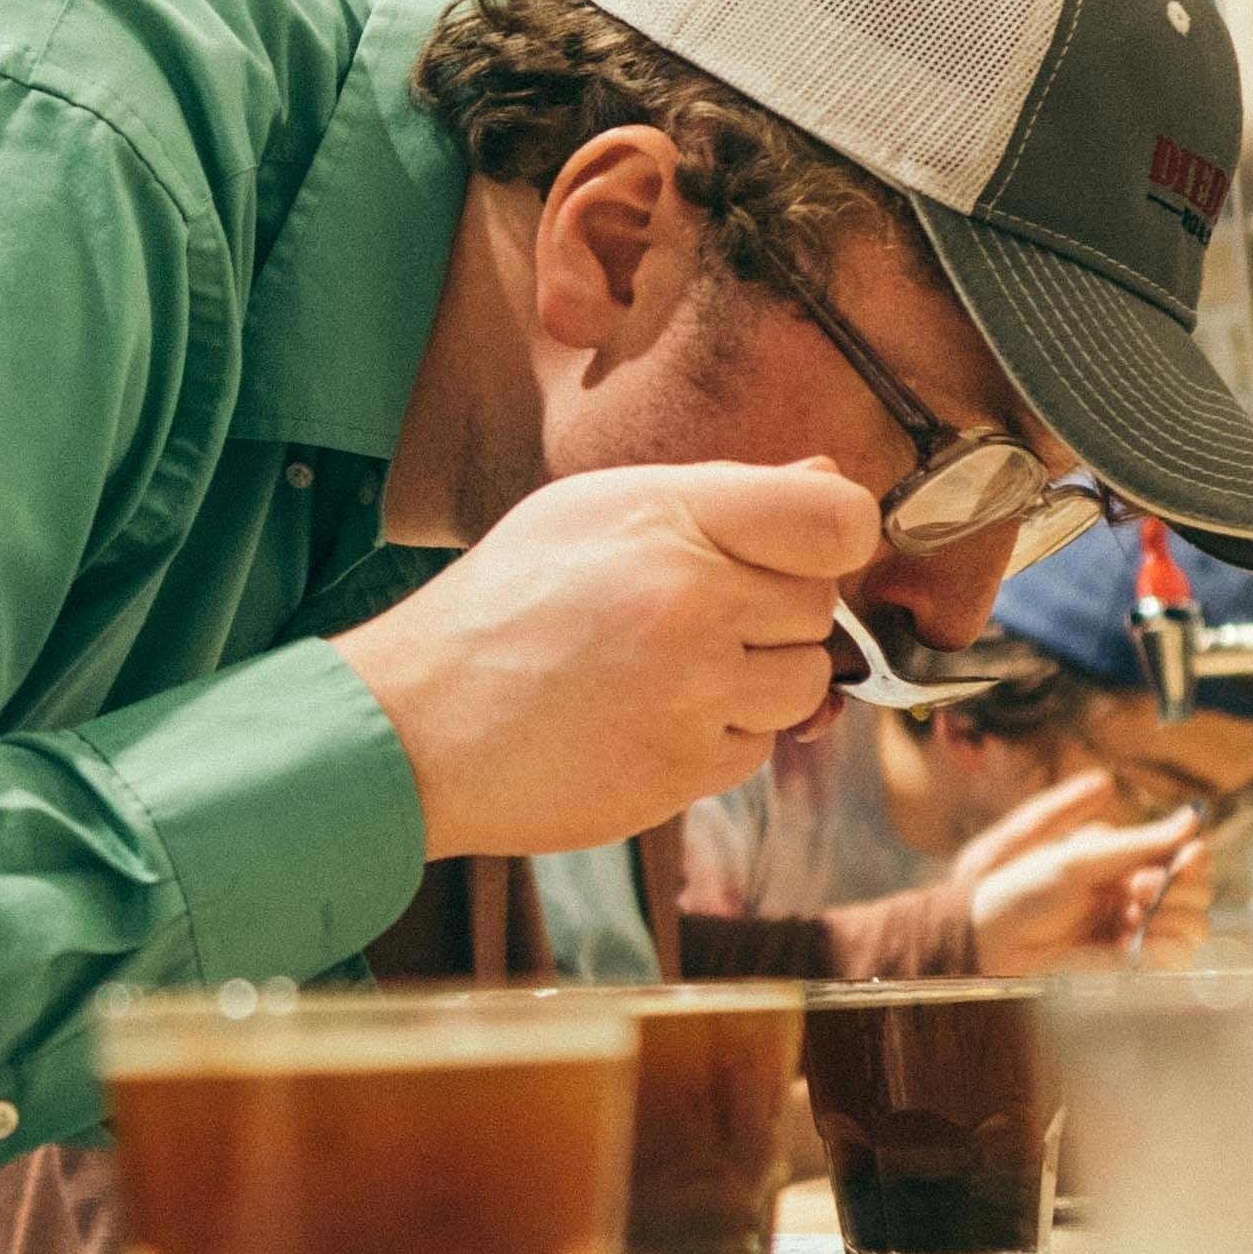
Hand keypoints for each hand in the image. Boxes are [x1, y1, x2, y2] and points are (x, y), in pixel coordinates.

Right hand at [327, 458, 877, 861]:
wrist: (416, 723)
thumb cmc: (502, 607)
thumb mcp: (591, 512)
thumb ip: (716, 496)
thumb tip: (826, 483)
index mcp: (671, 518)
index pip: (837, 520)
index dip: (831, 537)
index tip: (798, 553)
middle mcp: (692, 601)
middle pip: (819, 606)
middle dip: (769, 613)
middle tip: (682, 616)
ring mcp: (693, 693)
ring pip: (804, 684)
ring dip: (754, 682)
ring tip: (664, 672)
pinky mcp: (685, 770)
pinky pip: (757, 748)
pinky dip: (717, 736)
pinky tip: (644, 718)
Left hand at [966, 776, 1209, 973]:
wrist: (989, 941)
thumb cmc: (1024, 890)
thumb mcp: (1079, 860)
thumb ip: (1138, 843)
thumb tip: (1193, 818)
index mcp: (1124, 861)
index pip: (1184, 858)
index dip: (1193, 860)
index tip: (1186, 860)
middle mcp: (1135, 894)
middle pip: (1196, 893)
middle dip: (1178, 889)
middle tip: (1135, 889)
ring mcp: (1134, 930)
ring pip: (1192, 927)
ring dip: (1174, 920)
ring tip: (1131, 917)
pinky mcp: (1129, 964)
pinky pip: (1172, 959)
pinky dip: (1164, 951)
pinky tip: (1133, 946)